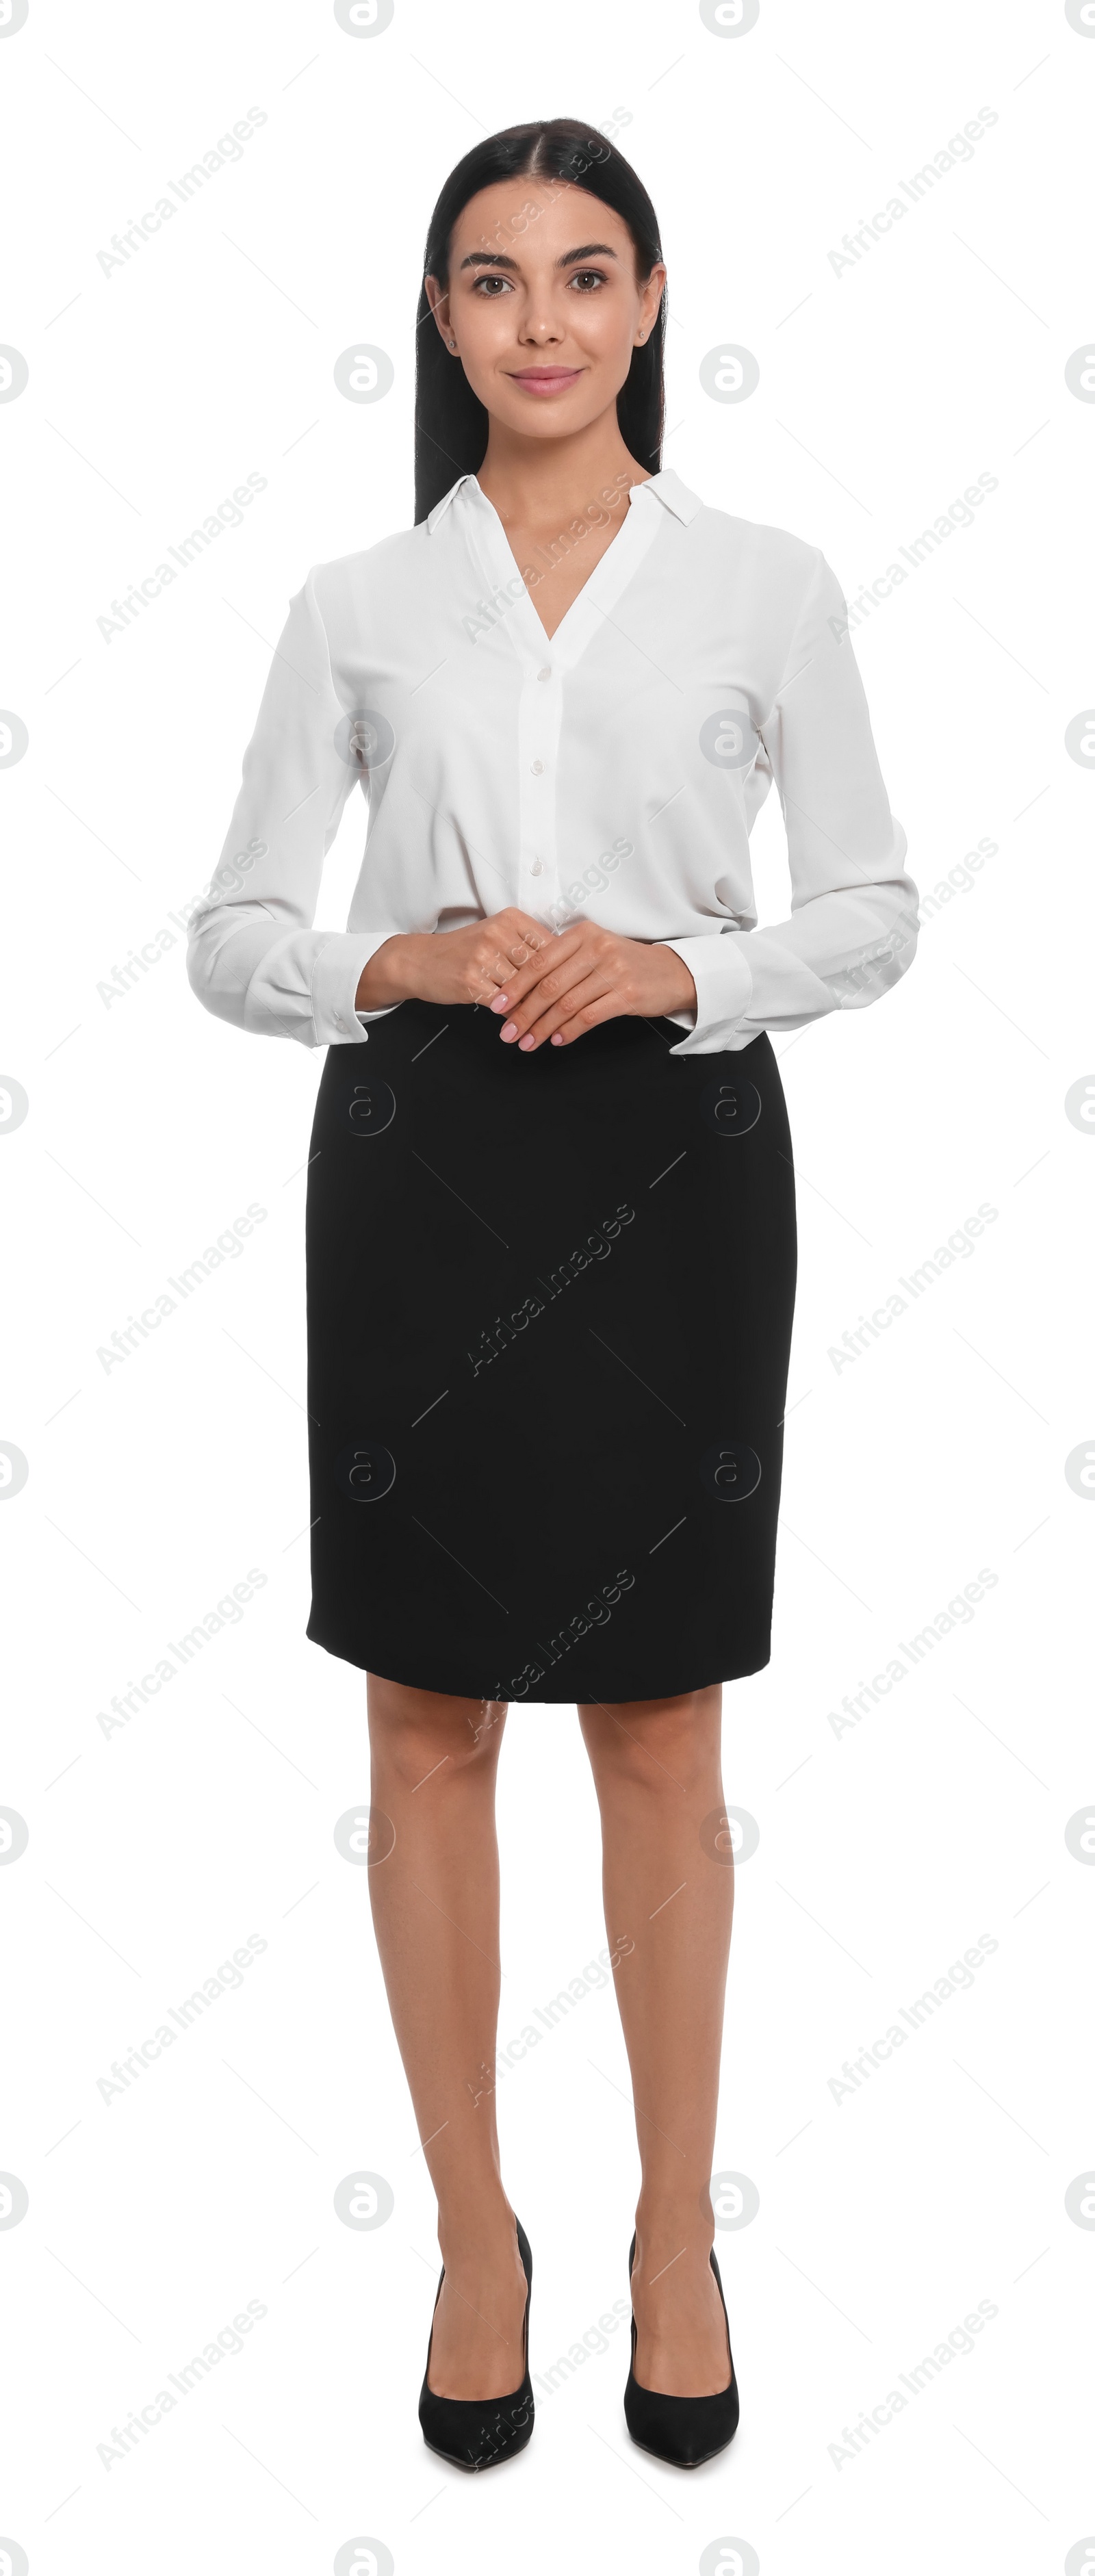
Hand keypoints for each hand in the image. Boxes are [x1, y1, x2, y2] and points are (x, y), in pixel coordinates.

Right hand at [354, 908, 558, 1012]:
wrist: (419, 961)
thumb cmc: (462, 950)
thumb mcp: (496, 936)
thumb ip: (527, 947)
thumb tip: (564, 969)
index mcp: (511, 919)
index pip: (551, 945)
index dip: (566, 969)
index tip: (579, 986)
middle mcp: (499, 934)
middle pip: (541, 968)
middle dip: (556, 992)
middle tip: (571, 1010)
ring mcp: (485, 957)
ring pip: (525, 988)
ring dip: (538, 1008)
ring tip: (550, 1024)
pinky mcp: (473, 980)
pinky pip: (505, 1003)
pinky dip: (517, 1016)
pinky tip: (524, 1025)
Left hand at [486, 920, 696, 1050]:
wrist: (672, 972)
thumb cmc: (627, 964)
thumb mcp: (595, 951)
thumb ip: (564, 962)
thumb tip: (524, 990)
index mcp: (583, 935)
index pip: (539, 961)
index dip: (515, 986)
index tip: (497, 1006)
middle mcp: (596, 948)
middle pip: (549, 985)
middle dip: (524, 1013)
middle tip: (507, 1033)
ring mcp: (613, 971)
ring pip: (566, 1004)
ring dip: (542, 1028)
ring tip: (528, 1043)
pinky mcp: (627, 994)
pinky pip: (589, 1016)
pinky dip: (569, 1031)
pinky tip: (557, 1041)